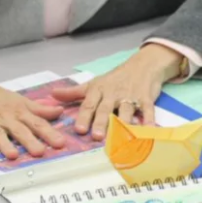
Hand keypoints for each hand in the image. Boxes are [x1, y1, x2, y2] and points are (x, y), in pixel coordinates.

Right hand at [0, 74, 65, 158]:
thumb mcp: (20, 101)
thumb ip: (39, 109)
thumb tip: (59, 112)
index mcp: (19, 112)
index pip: (37, 123)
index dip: (49, 133)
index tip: (60, 143)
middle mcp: (6, 118)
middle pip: (20, 131)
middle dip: (30, 142)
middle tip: (40, 152)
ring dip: (5, 145)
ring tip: (13, 155)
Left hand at [52, 44, 181, 139]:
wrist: (143, 65)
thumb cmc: (115, 78)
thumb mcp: (93, 83)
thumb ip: (73, 92)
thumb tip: (52, 95)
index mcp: (99, 90)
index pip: (89, 104)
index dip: (83, 117)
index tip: (78, 129)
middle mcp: (113, 93)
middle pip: (106, 109)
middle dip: (101, 122)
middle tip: (96, 136)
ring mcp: (130, 96)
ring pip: (126, 110)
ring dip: (123, 123)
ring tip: (121, 137)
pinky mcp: (146, 98)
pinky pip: (147, 110)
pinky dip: (148, 120)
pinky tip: (147, 130)